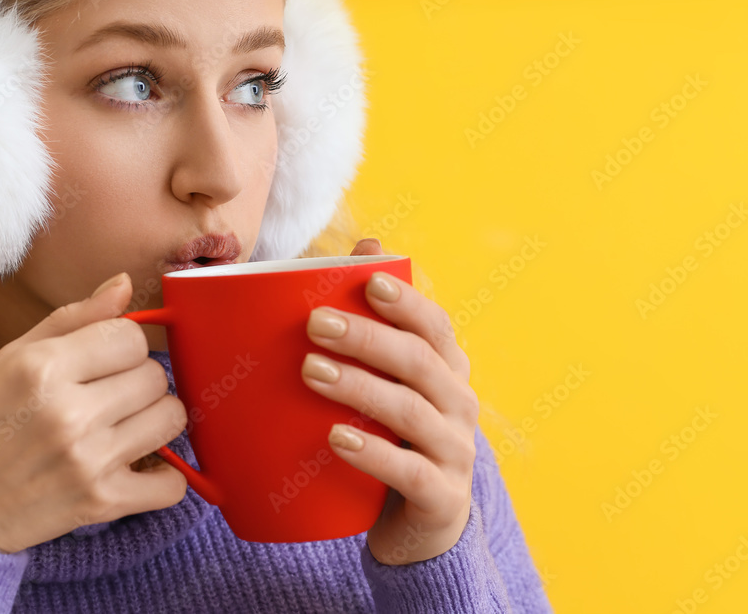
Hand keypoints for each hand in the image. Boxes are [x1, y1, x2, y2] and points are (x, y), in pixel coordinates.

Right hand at [0, 273, 188, 553]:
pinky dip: (163, 479)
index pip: (131, 337)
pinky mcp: (100, 503)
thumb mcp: (8, 360)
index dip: (123, 346)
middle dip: (138, 382)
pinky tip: (137, 468)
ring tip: (125, 428)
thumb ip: (73, 319)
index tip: (105, 362)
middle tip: (109, 398)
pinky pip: (171, 484)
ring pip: (171, 419)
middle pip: (154, 376)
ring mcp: (87, 459)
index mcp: (41, 367)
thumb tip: (125, 284)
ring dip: (155, 421)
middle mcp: (68, 411)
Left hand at [300, 238, 476, 564]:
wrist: (421, 526)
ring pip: (410, 411)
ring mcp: (455, 451)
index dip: (406, 302)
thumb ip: (377, 322)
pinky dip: (372, 454)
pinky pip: (409, 471)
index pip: (435, 327)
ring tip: (311, 371)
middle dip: (367, 337)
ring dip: (359, 387)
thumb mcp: (389, 383)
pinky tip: (335, 438)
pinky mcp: (441, 496)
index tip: (368, 281)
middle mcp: (459, 404)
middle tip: (315, 323)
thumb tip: (367, 245)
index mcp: (447, 370)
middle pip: (418, 361)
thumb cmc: (395, 438)